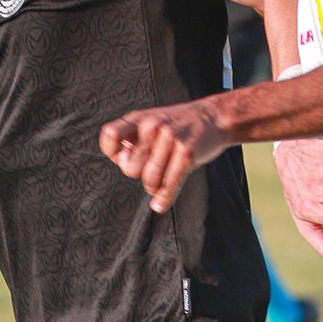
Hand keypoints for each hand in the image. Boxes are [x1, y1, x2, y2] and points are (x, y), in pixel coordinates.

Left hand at [101, 99, 231, 212]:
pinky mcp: (186, 153)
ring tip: (160, 182)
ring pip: (149, 178)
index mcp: (139, 118)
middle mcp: (152, 125)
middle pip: (129, 167)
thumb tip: (123, 164)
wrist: (212, 117)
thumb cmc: (178, 125)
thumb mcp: (151, 122)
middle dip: (138, 174)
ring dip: (153, 187)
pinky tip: (160, 204)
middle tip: (150, 169)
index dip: (113, 153)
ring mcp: (170, 138)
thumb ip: (134, 140)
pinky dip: (164, 198)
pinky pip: (169, 185)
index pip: (110, 135)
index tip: (122, 158)